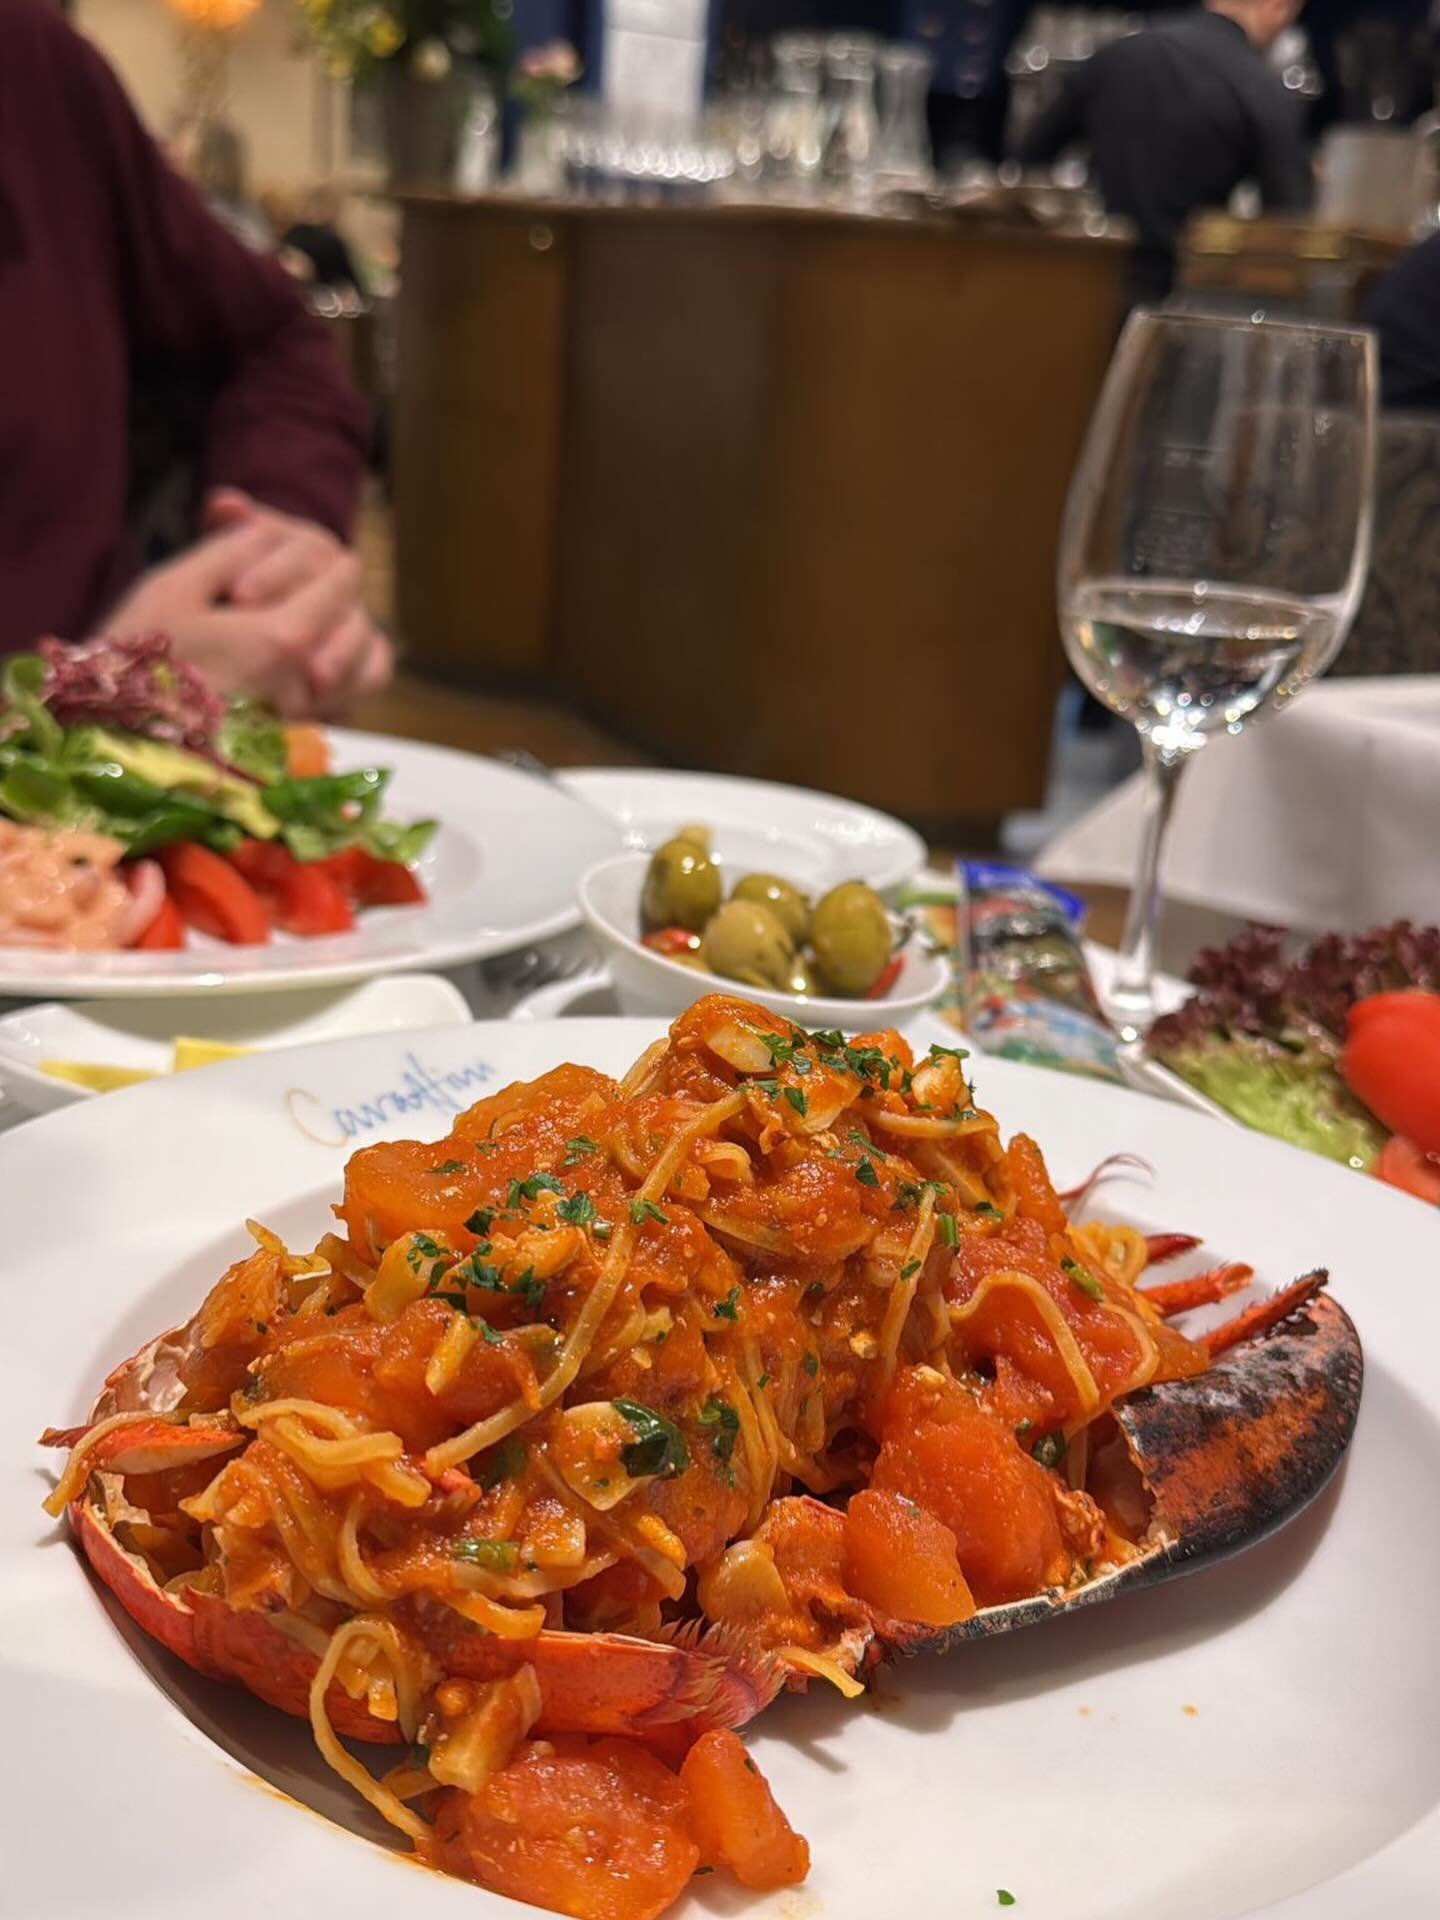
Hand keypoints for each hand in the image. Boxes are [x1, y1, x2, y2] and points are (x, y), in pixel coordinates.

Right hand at [104, 495, 391, 716]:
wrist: (122, 744)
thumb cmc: (140, 662)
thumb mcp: (173, 588)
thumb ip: (233, 548)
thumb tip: (266, 526)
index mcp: (284, 639)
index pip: (344, 576)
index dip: (311, 553)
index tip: (276, 553)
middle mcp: (312, 682)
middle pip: (360, 613)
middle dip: (327, 588)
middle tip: (276, 589)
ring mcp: (314, 716)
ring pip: (372, 662)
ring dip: (345, 631)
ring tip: (302, 620)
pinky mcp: (306, 739)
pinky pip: (354, 700)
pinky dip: (347, 674)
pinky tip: (311, 660)